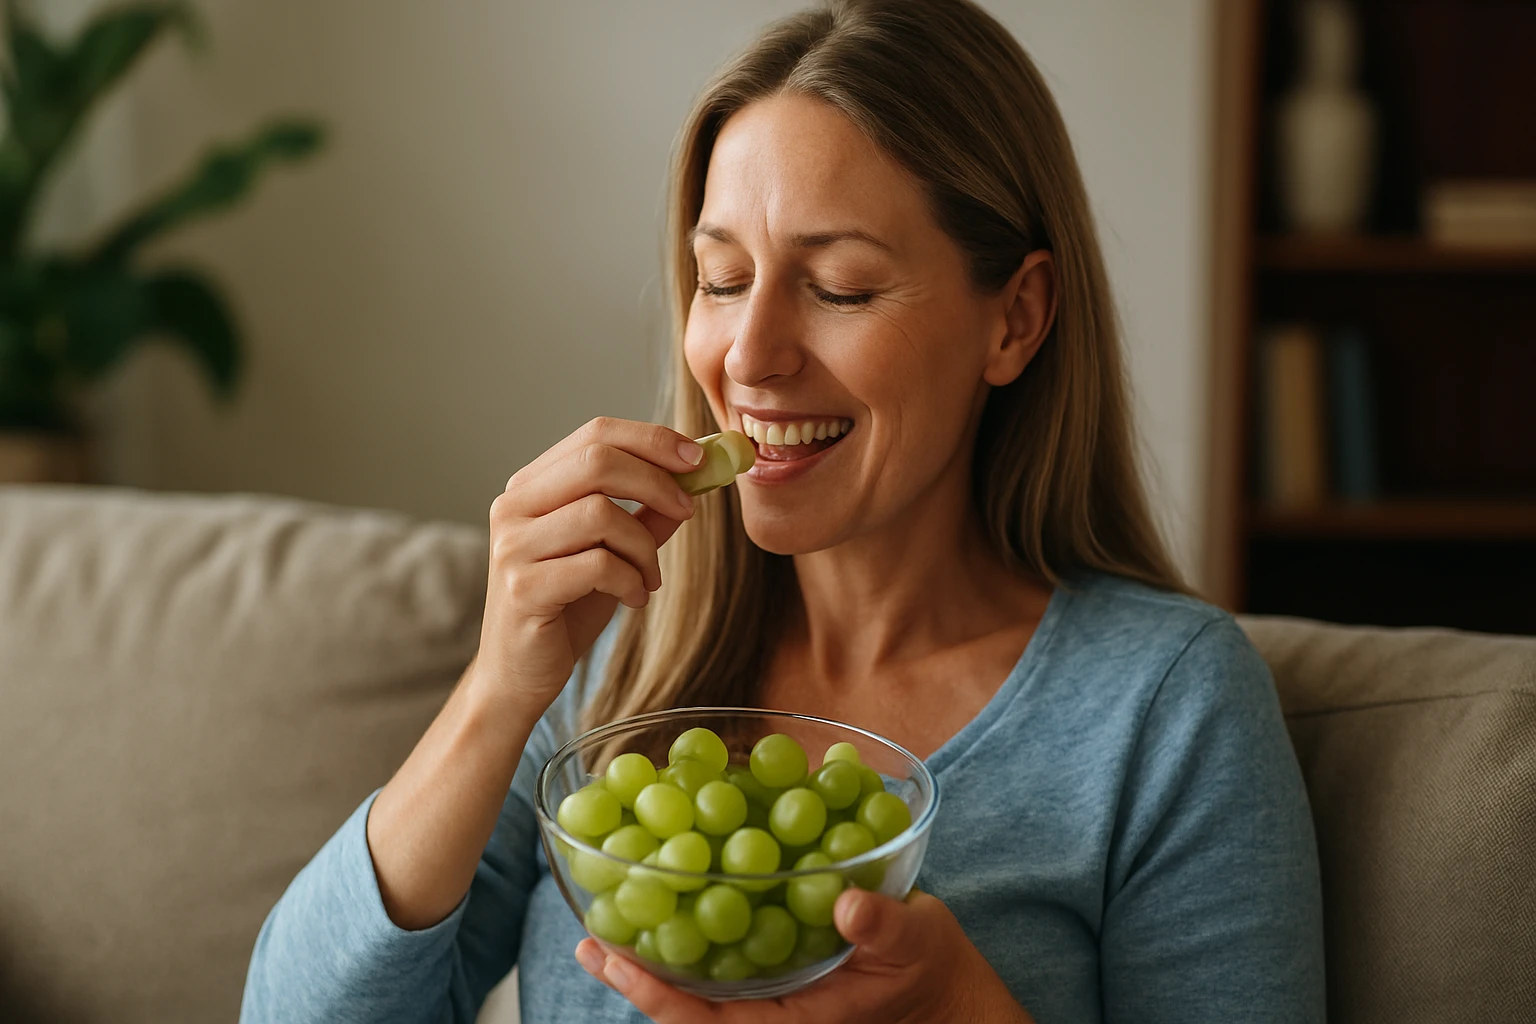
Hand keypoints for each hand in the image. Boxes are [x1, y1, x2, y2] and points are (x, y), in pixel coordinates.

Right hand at [472, 416, 702, 714]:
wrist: (520, 674)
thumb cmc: (566, 607)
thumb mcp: (614, 551)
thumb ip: (645, 513)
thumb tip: (695, 478)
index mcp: (532, 486)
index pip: (595, 434)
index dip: (651, 440)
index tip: (697, 458)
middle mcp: (513, 506)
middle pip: (596, 461)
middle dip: (656, 482)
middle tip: (688, 511)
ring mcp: (512, 546)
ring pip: (600, 514)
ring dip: (643, 547)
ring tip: (649, 578)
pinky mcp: (522, 588)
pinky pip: (597, 565)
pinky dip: (630, 580)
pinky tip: (633, 599)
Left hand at [575, 888, 1035, 1023]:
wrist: (945, 989)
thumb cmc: (930, 972)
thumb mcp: (915, 945)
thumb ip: (884, 928)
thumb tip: (848, 903)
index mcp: (792, 1019)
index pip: (711, 1019)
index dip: (660, 993)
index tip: (616, 962)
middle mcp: (770, 1006)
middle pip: (687, 1002)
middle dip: (637, 973)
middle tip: (588, 941)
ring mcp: (770, 985)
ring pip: (698, 977)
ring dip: (654, 949)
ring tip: (604, 919)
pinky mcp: (777, 957)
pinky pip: (722, 950)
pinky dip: (689, 925)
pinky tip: (666, 890)